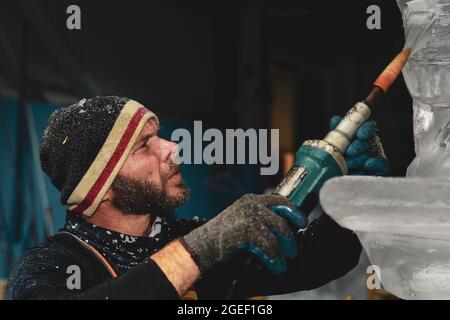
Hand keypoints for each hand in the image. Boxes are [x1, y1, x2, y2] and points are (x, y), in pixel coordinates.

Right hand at [181, 194, 307, 274]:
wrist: (200, 248)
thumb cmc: (220, 239)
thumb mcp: (241, 222)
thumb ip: (259, 220)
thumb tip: (281, 230)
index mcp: (250, 200)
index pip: (279, 199)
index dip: (294, 210)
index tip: (302, 222)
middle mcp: (251, 204)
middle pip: (283, 213)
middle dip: (291, 233)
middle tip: (293, 249)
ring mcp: (249, 215)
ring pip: (279, 230)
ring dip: (284, 250)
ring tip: (283, 263)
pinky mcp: (246, 230)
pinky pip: (269, 245)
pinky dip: (275, 258)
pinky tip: (275, 266)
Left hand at [330, 116, 388, 175]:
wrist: (337, 177)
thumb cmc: (338, 160)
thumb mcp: (335, 145)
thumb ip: (337, 132)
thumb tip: (335, 119)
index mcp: (361, 135)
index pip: (369, 127)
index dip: (366, 129)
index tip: (360, 134)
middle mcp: (370, 143)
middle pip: (371, 140)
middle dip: (359, 146)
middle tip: (348, 152)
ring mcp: (376, 155)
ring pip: (374, 153)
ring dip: (361, 158)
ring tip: (349, 164)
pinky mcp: (380, 168)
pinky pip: (382, 164)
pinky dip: (375, 164)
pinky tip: (367, 165)